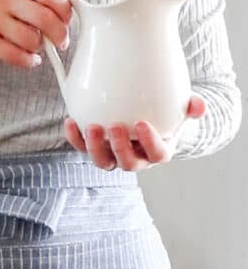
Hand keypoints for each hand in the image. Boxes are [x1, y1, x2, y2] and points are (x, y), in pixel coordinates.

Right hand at [0, 0, 71, 67]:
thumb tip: (58, 4)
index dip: (64, 7)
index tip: (67, 18)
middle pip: (46, 18)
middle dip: (61, 34)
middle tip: (62, 41)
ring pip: (33, 39)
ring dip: (41, 47)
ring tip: (37, 47)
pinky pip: (16, 56)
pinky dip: (29, 61)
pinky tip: (30, 60)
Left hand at [63, 95, 206, 170]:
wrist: (149, 119)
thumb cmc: (166, 116)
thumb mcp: (181, 110)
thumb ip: (192, 107)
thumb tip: (198, 105)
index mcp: (158, 151)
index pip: (158, 154)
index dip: (150, 142)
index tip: (142, 123)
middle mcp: (136, 158)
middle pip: (128, 163)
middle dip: (119, 147)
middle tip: (113, 126)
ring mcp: (114, 155)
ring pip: (103, 161)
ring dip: (94, 147)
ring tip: (91, 127)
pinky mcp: (95, 148)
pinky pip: (82, 147)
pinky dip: (75, 137)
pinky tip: (70, 121)